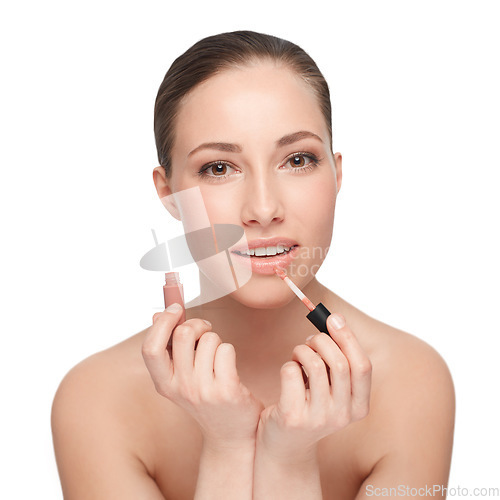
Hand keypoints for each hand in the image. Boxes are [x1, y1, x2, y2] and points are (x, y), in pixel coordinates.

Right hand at [142, 304, 263, 450]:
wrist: (230, 434)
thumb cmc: (205, 397)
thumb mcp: (180, 377)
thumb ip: (168, 347)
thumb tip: (156, 316)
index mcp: (164, 384)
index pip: (151, 349)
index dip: (162, 324)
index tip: (176, 309)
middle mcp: (181, 388)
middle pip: (183, 335)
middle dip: (197, 324)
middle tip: (205, 330)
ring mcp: (204, 391)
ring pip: (209, 339)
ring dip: (216, 340)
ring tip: (217, 355)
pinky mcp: (227, 391)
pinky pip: (226, 350)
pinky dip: (228, 350)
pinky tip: (228, 365)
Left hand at [256, 313, 371, 459]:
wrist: (284, 446)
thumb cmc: (309, 406)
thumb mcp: (332, 389)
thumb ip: (338, 360)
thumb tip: (336, 320)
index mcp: (358, 407)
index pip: (363, 366)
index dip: (349, 338)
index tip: (334, 319)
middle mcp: (343, 416)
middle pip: (340, 363)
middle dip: (322, 340)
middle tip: (310, 339)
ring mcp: (318, 418)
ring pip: (315, 364)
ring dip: (302, 350)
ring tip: (297, 355)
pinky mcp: (293, 416)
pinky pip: (291, 372)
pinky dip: (288, 364)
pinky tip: (288, 372)